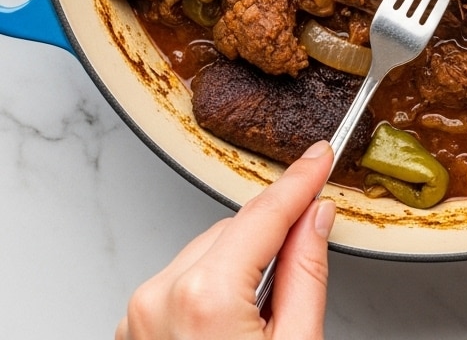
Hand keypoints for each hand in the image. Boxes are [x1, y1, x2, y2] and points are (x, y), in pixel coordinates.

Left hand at [116, 140, 336, 339]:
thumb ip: (307, 272)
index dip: (300, 180)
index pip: (265, 213)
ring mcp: (140, 315)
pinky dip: (209, 291)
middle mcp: (161, 297)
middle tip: (295, 285)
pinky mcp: (133, 328)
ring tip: (256, 325)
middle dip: (270, 241)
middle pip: (234, 231)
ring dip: (238, 268)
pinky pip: (182, 281)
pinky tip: (227, 328)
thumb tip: (315, 217)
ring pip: (208, 253)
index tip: (320, 156)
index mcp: (206, 297)